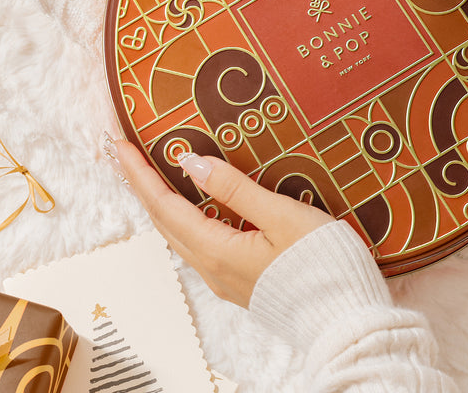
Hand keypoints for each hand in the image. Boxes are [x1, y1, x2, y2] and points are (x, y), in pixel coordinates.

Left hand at [114, 142, 332, 307]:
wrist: (347, 321)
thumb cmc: (323, 266)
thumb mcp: (282, 216)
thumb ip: (235, 189)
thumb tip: (191, 164)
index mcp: (218, 251)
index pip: (164, 206)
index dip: (140, 173)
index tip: (120, 146)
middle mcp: (212, 268)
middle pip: (164, 221)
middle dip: (142, 185)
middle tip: (128, 153)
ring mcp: (224, 278)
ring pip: (179, 234)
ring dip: (161, 202)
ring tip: (151, 175)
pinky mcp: (239, 281)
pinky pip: (198, 244)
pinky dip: (184, 218)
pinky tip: (194, 206)